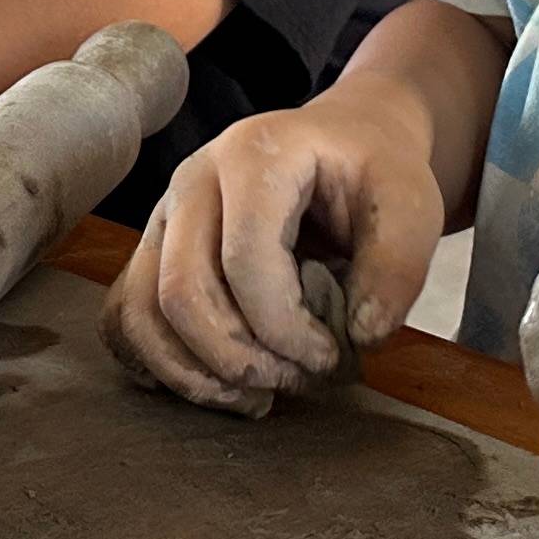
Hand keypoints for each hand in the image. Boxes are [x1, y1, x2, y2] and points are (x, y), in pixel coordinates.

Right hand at [108, 87, 441, 417]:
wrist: (343, 141)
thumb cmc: (374, 171)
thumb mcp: (412, 204)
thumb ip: (397, 267)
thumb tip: (360, 336)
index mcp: (253, 157)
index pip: (245, 260)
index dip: (284, 328)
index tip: (331, 357)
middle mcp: (192, 180)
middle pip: (182, 292)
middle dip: (239, 359)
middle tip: (296, 382)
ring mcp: (164, 215)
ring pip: (143, 311)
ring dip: (195, 373)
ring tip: (255, 397)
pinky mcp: (155, 250)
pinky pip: (127, 316)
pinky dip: (160, 362)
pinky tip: (212, 382)